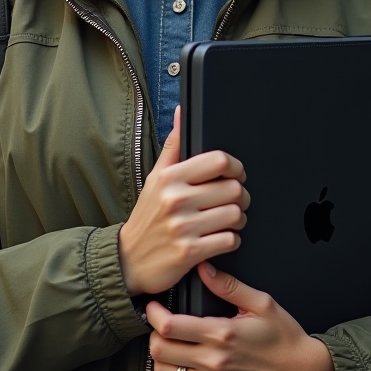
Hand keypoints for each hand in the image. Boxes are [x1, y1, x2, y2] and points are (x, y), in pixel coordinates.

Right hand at [118, 108, 249, 296]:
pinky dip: (231, 240)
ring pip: (235, 215)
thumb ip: (173, 145)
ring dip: (238, 219)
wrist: (129, 259)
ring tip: (229, 219)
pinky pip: (229, 240)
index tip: (235, 174)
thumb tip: (180, 111)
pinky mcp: (190, 252)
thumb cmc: (147, 216)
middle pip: (233, 189)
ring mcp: (183, 227)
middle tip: (235, 200)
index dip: (236, 167)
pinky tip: (221, 237)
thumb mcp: (156, 177)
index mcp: (171, 177)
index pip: (218, 161)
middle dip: (241, 196)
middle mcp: (176, 199)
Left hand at [146, 262, 335, 370]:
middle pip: (160, 350)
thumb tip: (205, 268)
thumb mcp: (260, 303)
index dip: (154, 313)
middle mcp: (213, 362)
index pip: (170, 326)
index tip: (153, 305)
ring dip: (159, 355)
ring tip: (168, 341)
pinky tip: (179, 363)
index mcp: (222, 334)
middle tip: (159, 321)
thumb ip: (229, 285)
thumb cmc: (283, 337)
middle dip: (152, 332)